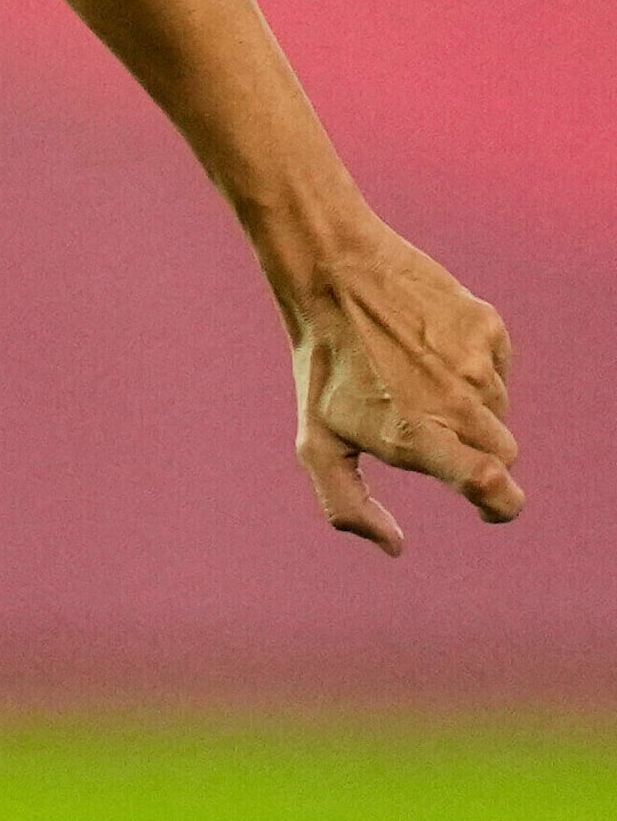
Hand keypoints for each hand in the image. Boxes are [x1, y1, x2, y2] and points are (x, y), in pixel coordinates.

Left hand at [283, 219, 521, 552]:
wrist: (334, 274)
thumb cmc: (323, 367)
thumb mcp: (316, 442)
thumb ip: (348, 505)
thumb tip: (394, 547)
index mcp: (417, 435)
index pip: (490, 483)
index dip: (502, 505)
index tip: (491, 507)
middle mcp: (456, 401)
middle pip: (504, 455)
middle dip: (477, 456)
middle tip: (430, 431)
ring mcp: (478, 362)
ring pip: (499, 411)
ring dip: (469, 411)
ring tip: (415, 381)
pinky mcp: (489, 328)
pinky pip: (499, 369)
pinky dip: (474, 371)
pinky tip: (429, 352)